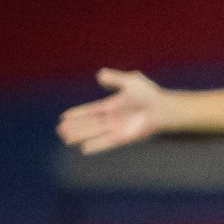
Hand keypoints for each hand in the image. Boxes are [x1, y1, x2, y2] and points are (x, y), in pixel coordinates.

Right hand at [57, 69, 171, 155]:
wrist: (163, 108)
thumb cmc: (150, 94)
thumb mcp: (130, 82)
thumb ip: (115, 78)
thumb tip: (100, 74)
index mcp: (112, 106)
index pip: (90, 111)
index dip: (77, 114)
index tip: (64, 117)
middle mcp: (112, 118)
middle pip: (89, 124)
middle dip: (74, 127)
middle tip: (60, 130)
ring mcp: (117, 128)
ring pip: (93, 133)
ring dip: (80, 135)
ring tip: (65, 138)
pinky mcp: (124, 137)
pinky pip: (106, 142)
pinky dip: (96, 145)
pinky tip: (84, 149)